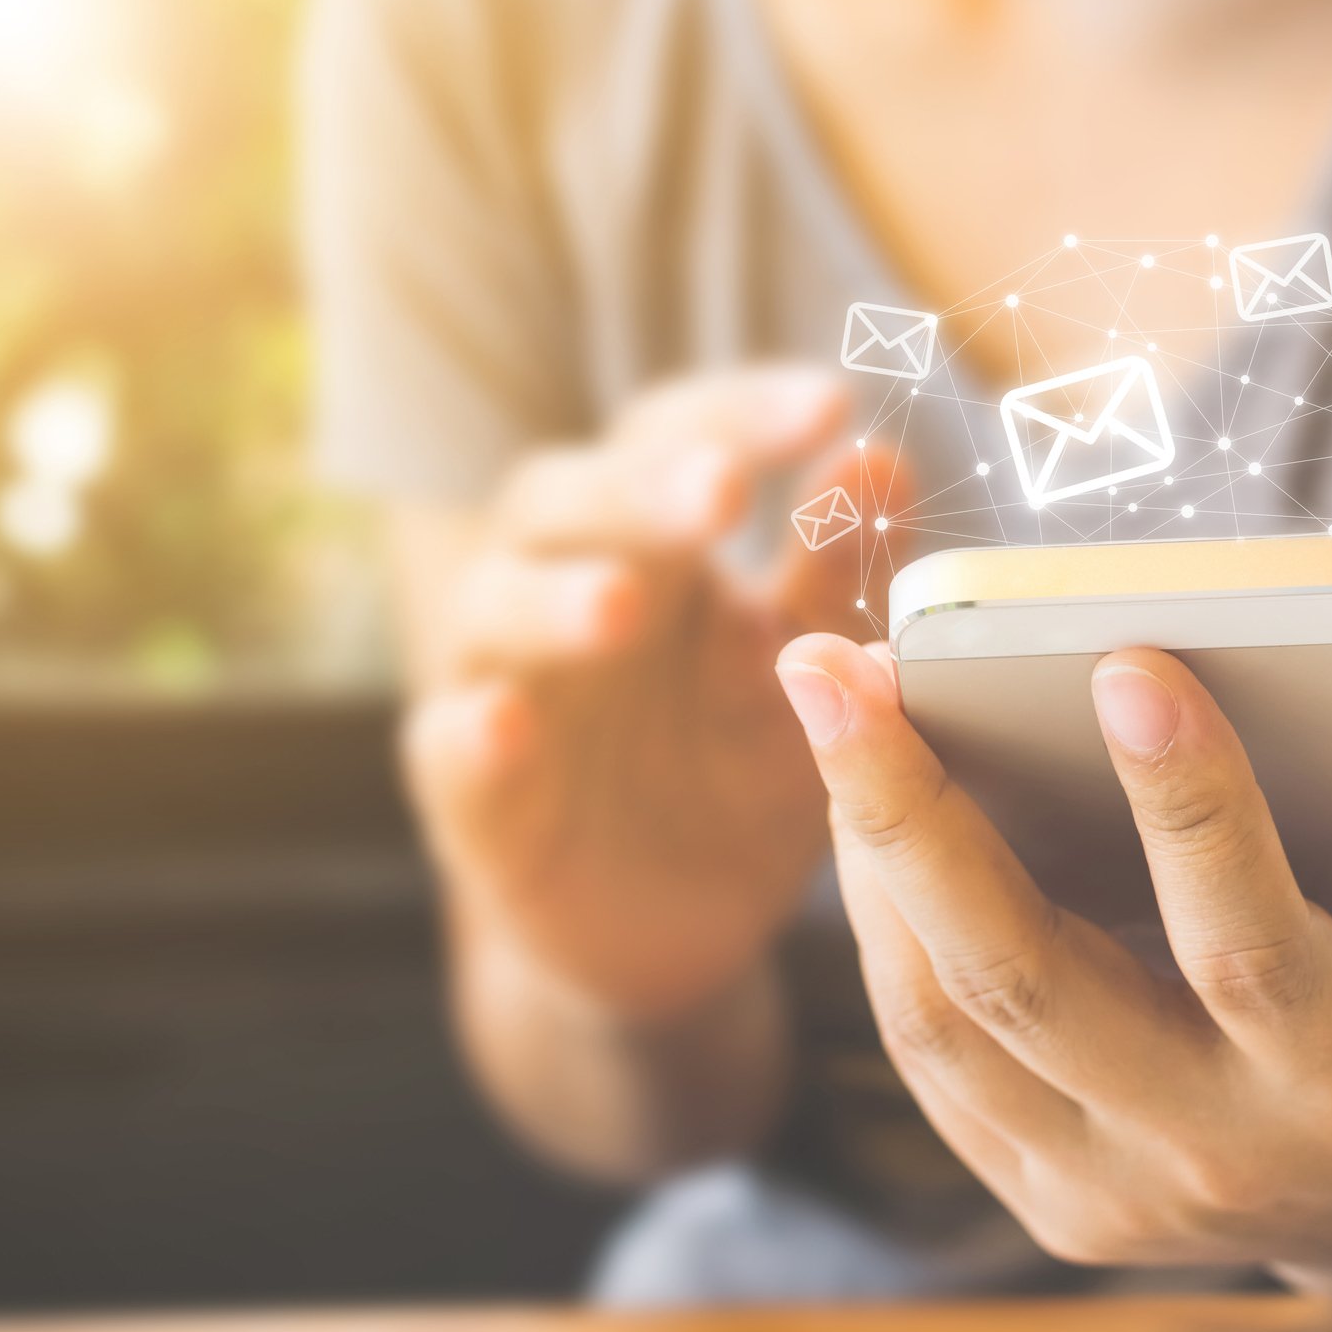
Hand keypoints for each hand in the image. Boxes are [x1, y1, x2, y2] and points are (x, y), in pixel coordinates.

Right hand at [404, 369, 897, 1022]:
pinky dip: (473, 731)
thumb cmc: (738, 768)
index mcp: (655, 538)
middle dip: (644, 489)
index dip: (744, 414)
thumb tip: (883, 458)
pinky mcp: (469, 791)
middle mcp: (562, 581)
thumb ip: (832, 574)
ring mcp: (505, 680)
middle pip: (572, 498)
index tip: (831, 403)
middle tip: (722, 491)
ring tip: (624, 608)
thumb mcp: (808, 678)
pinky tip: (508, 724)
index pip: (679, 437)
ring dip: (555, 599)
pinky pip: (448, 745)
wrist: (674, 928)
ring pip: (497, 605)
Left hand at [775, 636, 1331, 1317]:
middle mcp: (1211, 1151)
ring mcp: (1108, 1189)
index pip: (1246, 943)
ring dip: (868, 853)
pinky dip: (882, 924)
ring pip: (943, 1017)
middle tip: (832, 663)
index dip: (1189, 803)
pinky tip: (864, 802)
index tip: (1123, 658)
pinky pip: (930, 1053)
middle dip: (911, 808)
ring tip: (832, 705)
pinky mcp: (1043, 1190)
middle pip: (1024, 981)